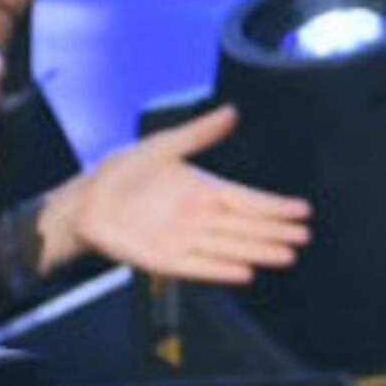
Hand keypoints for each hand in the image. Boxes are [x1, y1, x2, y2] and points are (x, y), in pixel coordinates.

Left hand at [41, 106, 312, 286]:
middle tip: (304, 236)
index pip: (247, 199)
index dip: (274, 206)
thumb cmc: (118, 173)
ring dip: (258, 252)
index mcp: (202, 188)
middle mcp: (198, 217)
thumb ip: (198, 134)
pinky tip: (246, 272)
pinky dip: (222, 270)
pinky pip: (200, 267)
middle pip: (245, 226)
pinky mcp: (164, 260)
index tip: (301, 210)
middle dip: (275, 231)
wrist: (81, 205)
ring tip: (287, 256)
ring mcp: (183, 240)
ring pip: (230, 247)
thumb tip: (230, 112)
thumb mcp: (161, 146)